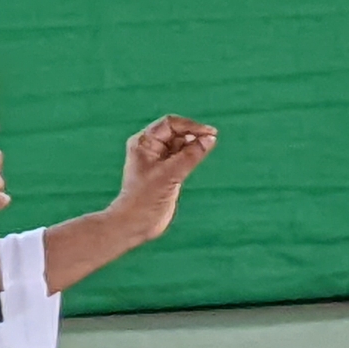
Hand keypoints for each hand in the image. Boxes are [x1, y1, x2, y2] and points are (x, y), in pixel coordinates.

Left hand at [108, 115, 216, 245]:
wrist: (136, 223)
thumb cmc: (145, 197)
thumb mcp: (170, 174)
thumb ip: (191, 155)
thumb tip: (210, 139)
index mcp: (143, 142)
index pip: (170, 124)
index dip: (190, 126)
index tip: (209, 132)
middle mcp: (149, 148)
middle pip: (176, 132)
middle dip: (193, 133)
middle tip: (212, 139)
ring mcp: (158, 160)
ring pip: (180, 145)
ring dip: (194, 144)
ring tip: (208, 147)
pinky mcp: (166, 173)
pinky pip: (182, 158)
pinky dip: (192, 155)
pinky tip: (201, 155)